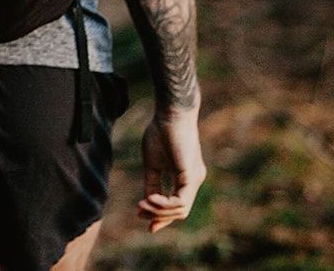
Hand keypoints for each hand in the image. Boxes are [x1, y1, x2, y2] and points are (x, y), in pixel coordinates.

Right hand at [139, 108, 204, 231]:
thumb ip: (151, 182)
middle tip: (139, 212)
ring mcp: (195, 179)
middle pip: (180, 211)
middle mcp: (193, 181)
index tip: (143, 220)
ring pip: (181, 210)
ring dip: (159, 211)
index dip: (161, 216)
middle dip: (159, 216)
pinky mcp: (191, 176)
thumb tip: (146, 202)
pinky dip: (164, 204)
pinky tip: (150, 198)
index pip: (177, 205)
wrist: (170, 114)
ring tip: (142, 204)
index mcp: (185, 177)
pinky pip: (181, 201)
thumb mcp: (152, 163)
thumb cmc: (160, 133)